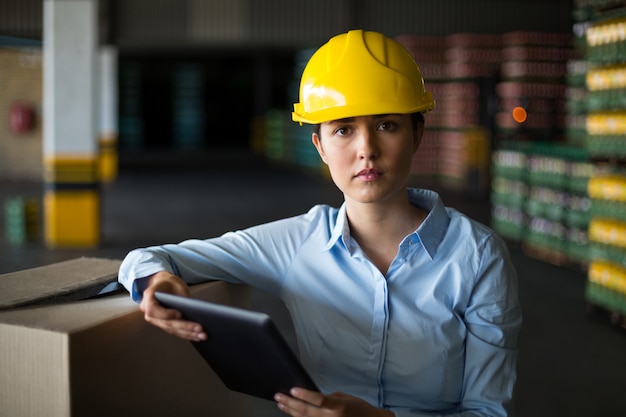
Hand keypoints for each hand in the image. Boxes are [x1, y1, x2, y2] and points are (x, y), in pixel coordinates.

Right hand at [139, 271, 206, 340]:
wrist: (164, 284)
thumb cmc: (170, 283)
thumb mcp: (176, 284)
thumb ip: (181, 298)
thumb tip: (195, 311)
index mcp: (149, 297)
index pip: (153, 310)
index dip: (166, 314)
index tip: (180, 314)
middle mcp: (149, 311)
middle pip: (166, 323)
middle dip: (185, 327)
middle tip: (200, 329)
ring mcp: (155, 320)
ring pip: (172, 330)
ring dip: (188, 334)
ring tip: (202, 335)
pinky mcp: (163, 325)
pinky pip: (175, 331)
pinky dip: (187, 334)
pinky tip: (198, 336)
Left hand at [274, 388, 393, 416]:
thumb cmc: (357, 408)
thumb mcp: (343, 397)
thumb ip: (326, 399)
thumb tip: (308, 397)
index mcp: (338, 406)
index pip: (318, 400)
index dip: (304, 395)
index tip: (292, 390)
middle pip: (306, 411)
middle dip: (290, 403)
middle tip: (279, 396)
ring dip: (291, 412)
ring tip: (281, 404)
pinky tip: (292, 414)